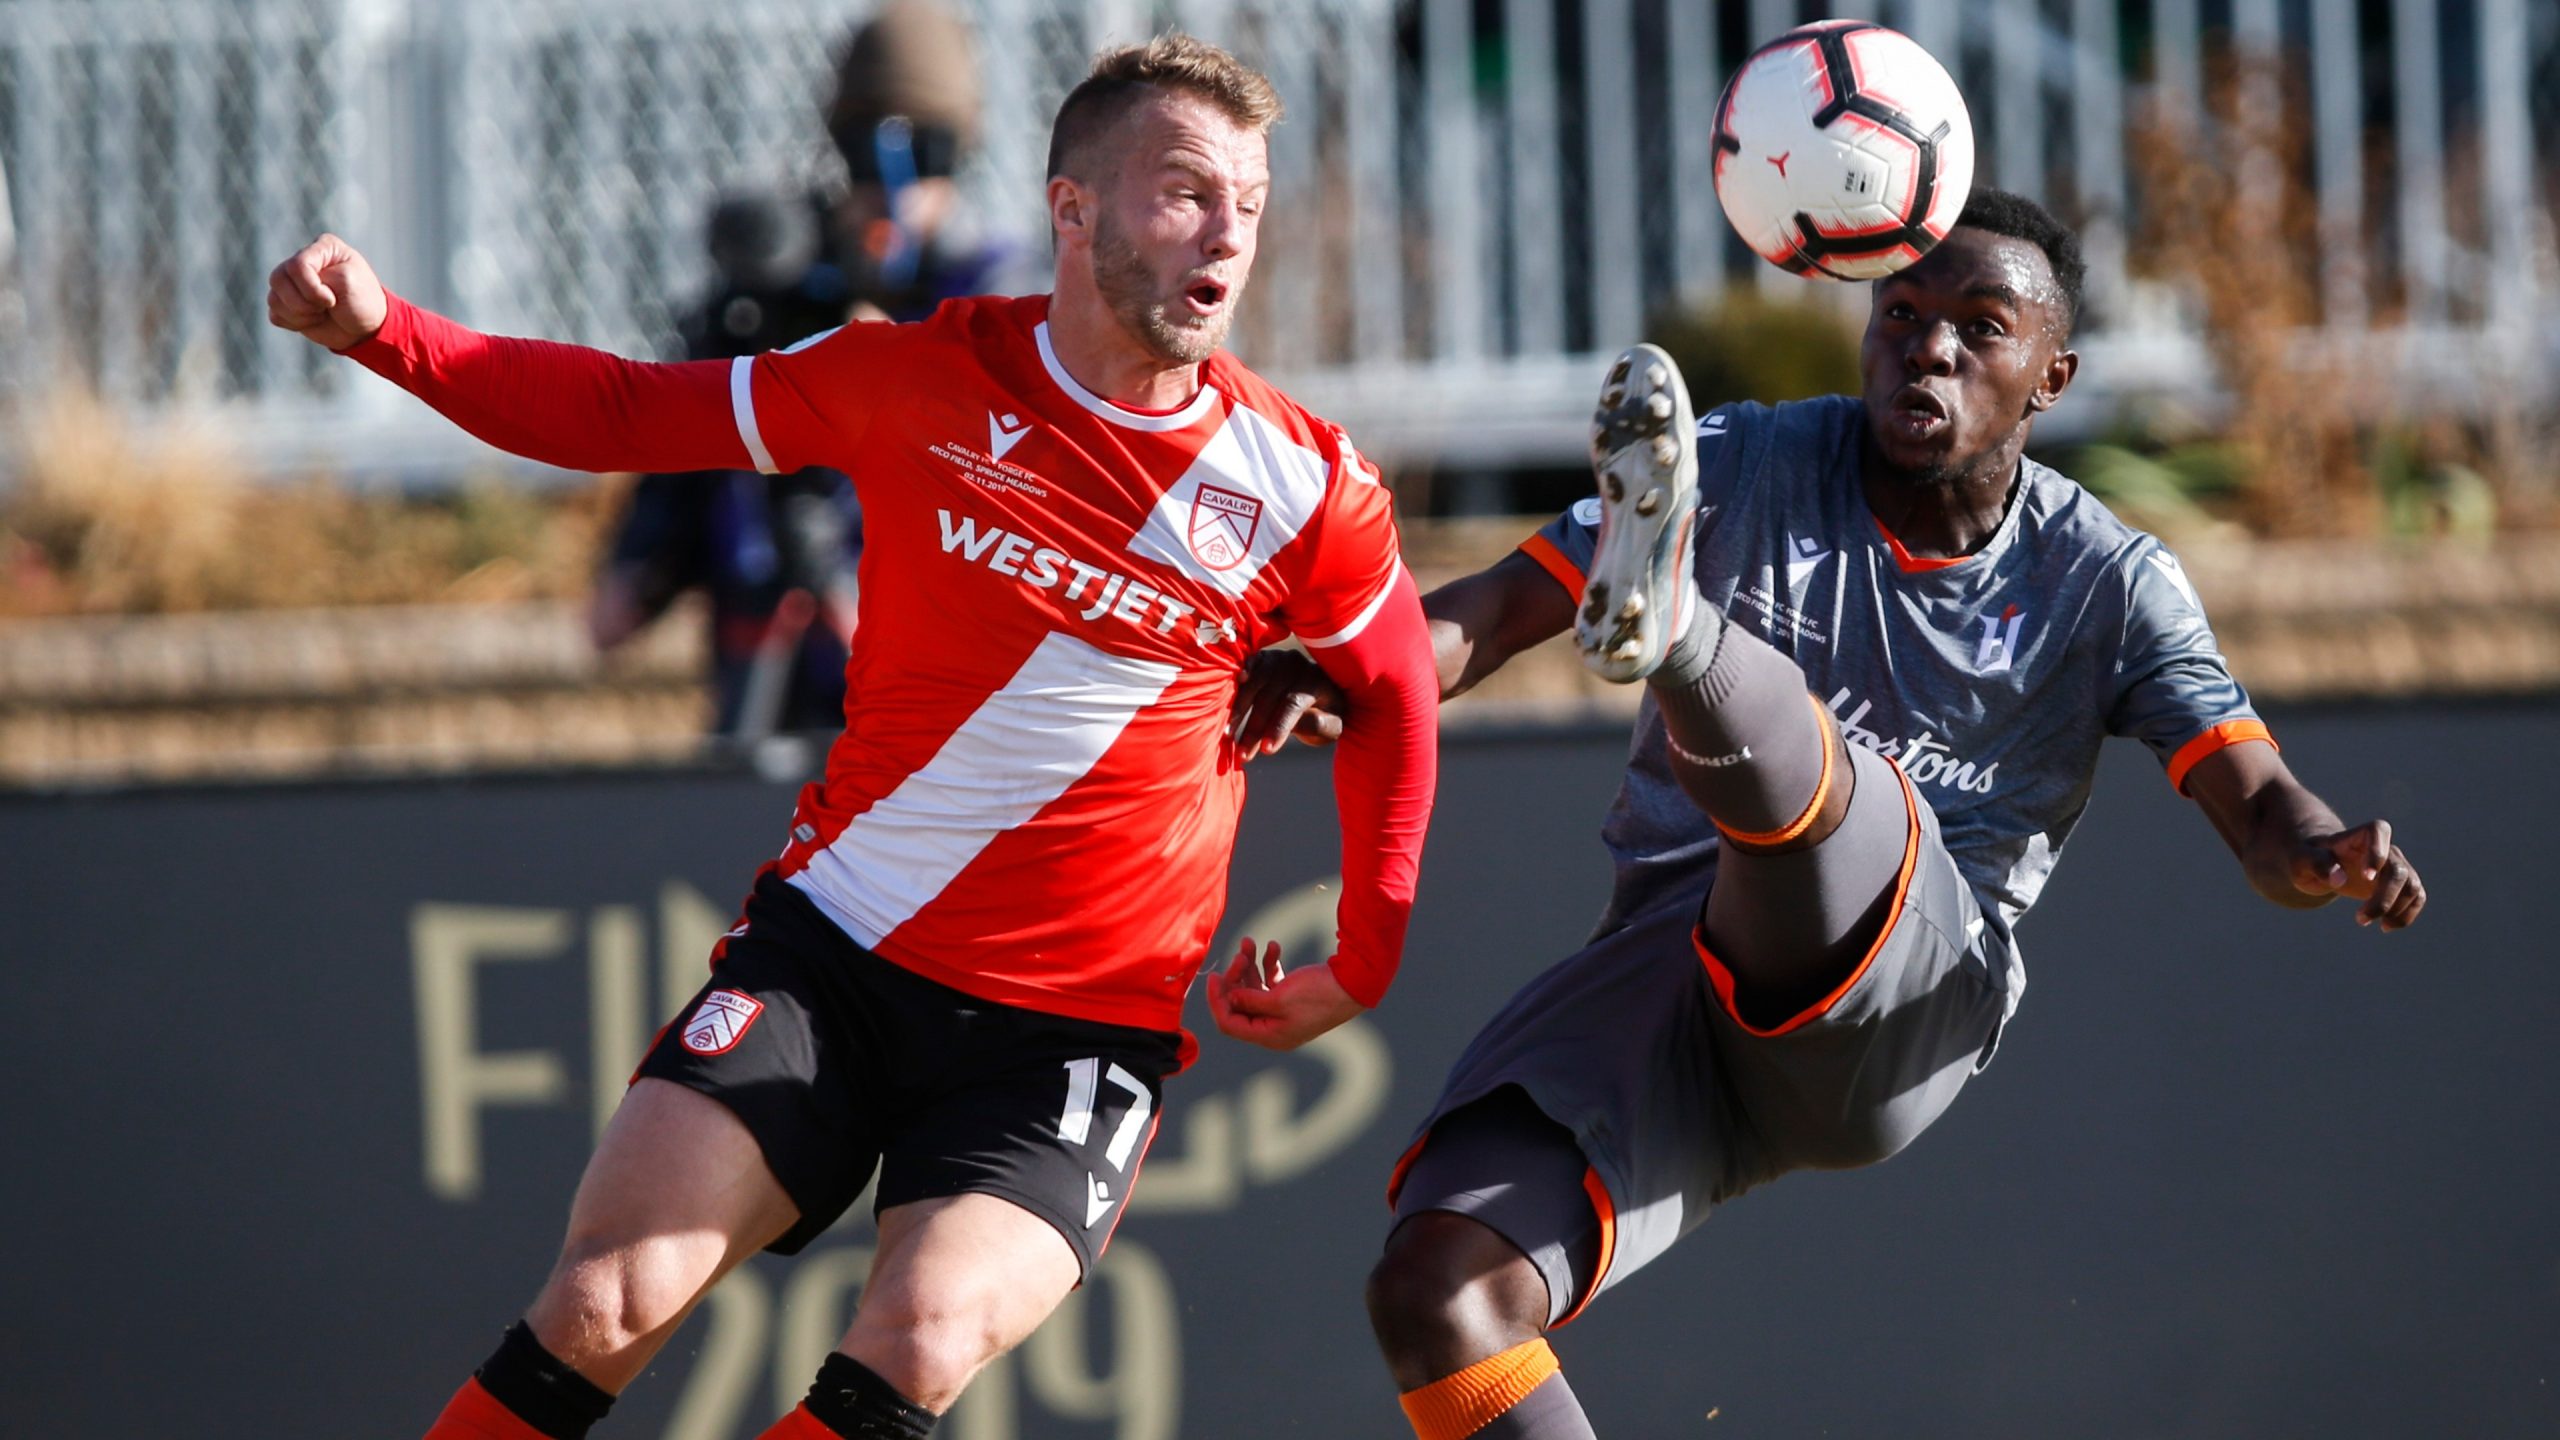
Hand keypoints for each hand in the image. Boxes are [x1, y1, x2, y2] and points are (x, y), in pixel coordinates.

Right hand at [265, 233, 388, 350]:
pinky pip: (275, 315)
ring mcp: (291, 282)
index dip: (311, 289)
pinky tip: (313, 320)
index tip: (333, 300)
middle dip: (304, 303)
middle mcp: (302, 260)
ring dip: (301, 315)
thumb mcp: (349, 282)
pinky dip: (295, 323)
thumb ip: (320, 278)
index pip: (297, 265)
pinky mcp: (286, 303)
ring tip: (322, 313)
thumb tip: (290, 291)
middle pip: (278, 279)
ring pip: (274, 299)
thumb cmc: (363, 300)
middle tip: (327, 307)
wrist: (366, 328)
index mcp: (322, 247)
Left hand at [1204, 937, 1366, 1049]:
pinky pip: (1270, 982)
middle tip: (1240, 954)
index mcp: (1270, 1036)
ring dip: (1250, 966)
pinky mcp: (1292, 998)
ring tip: (1251, 942)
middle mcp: (1274, 1027)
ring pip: (1254, 989)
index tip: (1213, 976)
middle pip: (1240, 1004)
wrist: (1356, 983)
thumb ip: (1250, 1000)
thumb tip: (1229, 999)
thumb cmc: (1320, 994)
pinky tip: (1273, 946)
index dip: (1217, 1000)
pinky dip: (1269, 964)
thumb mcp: (1280, 998)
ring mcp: (1283, 1012)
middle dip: (1236, 976)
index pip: (1230, 1023)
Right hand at [1230, 648, 1343, 760]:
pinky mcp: (1263, 658)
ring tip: (1227, 735)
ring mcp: (1278, 659)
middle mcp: (1297, 666)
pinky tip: (1227, 694)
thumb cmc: (1326, 713)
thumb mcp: (1333, 726)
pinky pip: (1247, 668)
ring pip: (1253, 684)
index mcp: (1318, 682)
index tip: (1266, 751)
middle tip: (1242, 754)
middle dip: (1254, 729)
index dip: (1278, 728)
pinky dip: (1237, 679)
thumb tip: (1300, 724)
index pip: (1293, 704)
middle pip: (1268, 698)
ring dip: (1238, 711)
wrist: (1320, 688)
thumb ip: (1321, 725)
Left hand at [2286, 820, 2425, 930]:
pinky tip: (2384, 926)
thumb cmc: (2308, 857)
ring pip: (2411, 886)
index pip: (2379, 831)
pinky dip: (2405, 915)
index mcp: (2358, 835)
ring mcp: (2394, 866)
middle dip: (2384, 899)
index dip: (2377, 853)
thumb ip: (2317, 864)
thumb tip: (2339, 879)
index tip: (2366, 876)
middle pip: (2398, 871)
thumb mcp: (2301, 859)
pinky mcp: (2398, 884)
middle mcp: (2384, 848)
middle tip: (2360, 920)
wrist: (2318, 862)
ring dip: (2395, 910)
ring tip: (2366, 922)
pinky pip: (2416, 897)